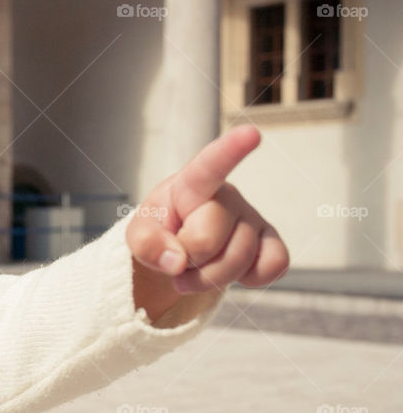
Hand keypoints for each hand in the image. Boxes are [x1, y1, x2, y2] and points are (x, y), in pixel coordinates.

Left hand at [126, 124, 288, 294]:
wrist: (180, 247)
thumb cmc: (161, 231)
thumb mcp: (139, 236)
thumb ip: (146, 244)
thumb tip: (177, 261)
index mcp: (192, 184)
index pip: (209, 166)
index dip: (230, 150)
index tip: (251, 133)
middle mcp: (228, 195)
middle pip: (206, 239)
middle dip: (186, 260)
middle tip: (177, 259)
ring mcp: (253, 218)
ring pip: (238, 260)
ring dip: (208, 279)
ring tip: (193, 271)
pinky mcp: (271, 242)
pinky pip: (273, 267)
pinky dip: (250, 280)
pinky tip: (233, 272)